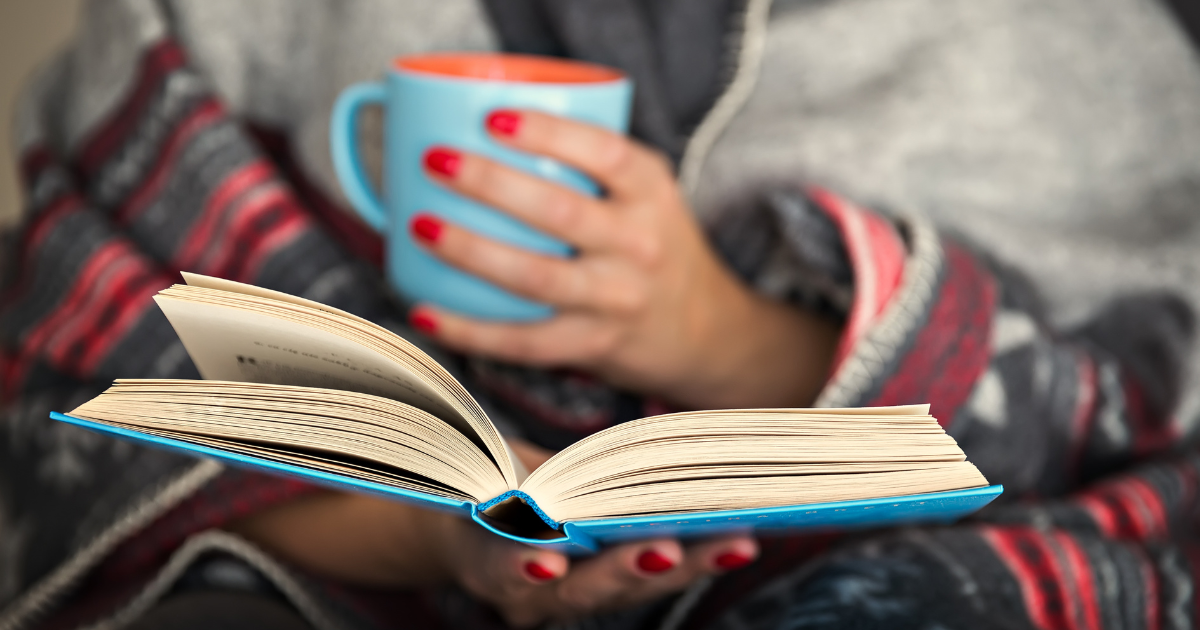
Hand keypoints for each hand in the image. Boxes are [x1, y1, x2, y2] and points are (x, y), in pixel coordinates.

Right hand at [229, 438, 757, 627]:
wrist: (454, 524)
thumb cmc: (446, 481)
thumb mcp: (440, 462)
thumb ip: (426, 434)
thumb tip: (338, 371)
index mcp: (475, 559)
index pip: (493, 569)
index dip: (518, 562)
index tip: (546, 551)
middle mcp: (524, 587)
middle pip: (577, 593)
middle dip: (624, 571)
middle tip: (670, 548)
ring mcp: (567, 592)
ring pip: (625, 589)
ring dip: (678, 565)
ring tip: (732, 539)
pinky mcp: (602, 577)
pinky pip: (648, 572)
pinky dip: (690, 554)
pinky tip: (736, 531)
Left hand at [408, 109, 838, 408]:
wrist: (705, 329)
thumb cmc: (654, 247)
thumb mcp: (646, 195)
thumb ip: (591, 166)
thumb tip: (482, 133)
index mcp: (652, 193)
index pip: (604, 153)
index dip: (547, 134)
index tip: (493, 118)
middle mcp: (639, 244)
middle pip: (559, 211)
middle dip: (489, 183)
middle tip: (436, 161)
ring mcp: (616, 299)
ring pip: (534, 277)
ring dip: (470, 250)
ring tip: (420, 225)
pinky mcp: (594, 345)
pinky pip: (523, 341)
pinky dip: (469, 329)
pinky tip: (426, 311)